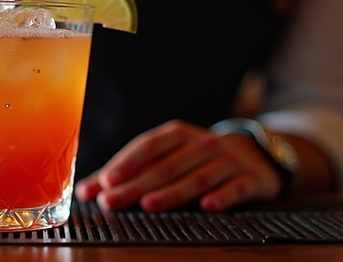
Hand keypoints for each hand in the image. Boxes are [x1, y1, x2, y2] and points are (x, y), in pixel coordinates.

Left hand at [74, 119, 281, 211]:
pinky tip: (207, 206)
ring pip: (196, 177)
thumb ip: (129, 173)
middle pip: (166, 166)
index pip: (147, 147)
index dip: (126, 163)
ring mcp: (227, 161)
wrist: (256, 155)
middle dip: (137, 185)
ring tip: (149, 204)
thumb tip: (86, 191)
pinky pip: (235, 188)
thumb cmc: (198, 158)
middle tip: (113, 201)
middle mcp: (202, 144)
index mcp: (177, 135)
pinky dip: (222, 197)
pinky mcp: (250, 179)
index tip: (105, 181)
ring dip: (171, 192)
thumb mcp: (168, 157)